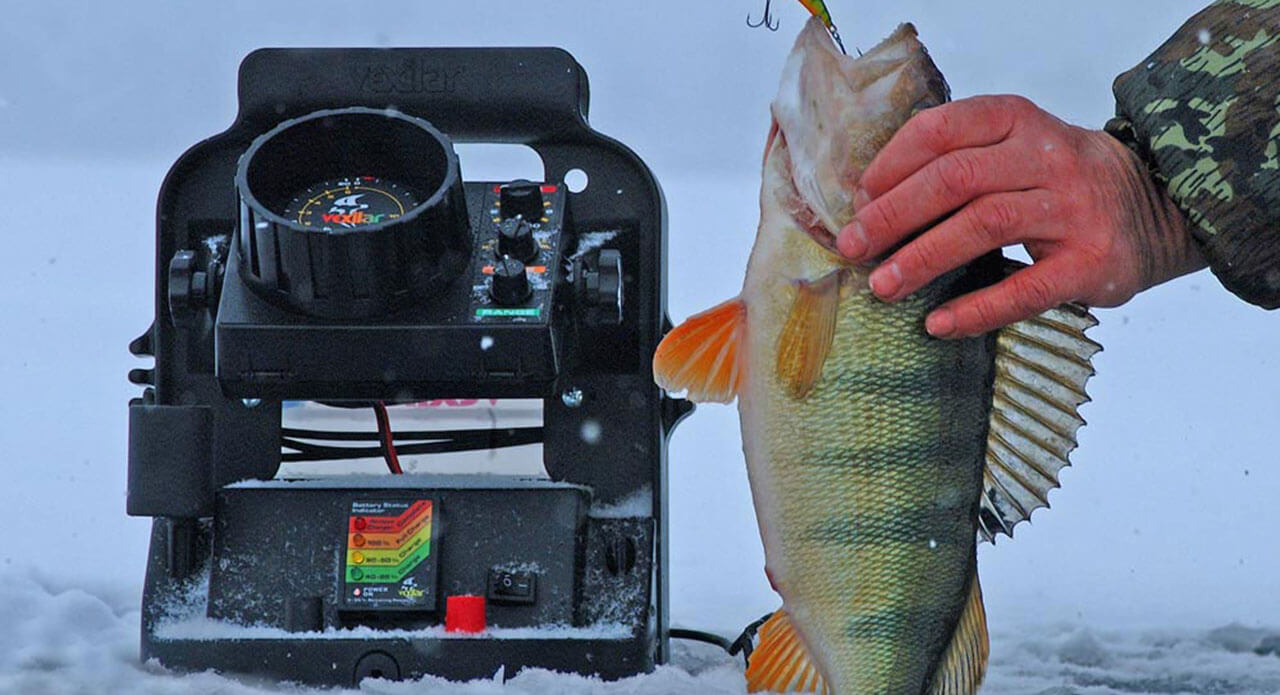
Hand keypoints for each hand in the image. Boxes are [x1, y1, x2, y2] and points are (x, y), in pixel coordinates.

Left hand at [836, 95, 1204, 337]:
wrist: (1156, 209)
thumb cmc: (1057, 184)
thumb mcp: (1015, 150)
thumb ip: (957, 163)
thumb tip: (870, 205)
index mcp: (1019, 122)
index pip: (943, 129)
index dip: (892, 163)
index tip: (859, 198)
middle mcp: (1048, 158)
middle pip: (956, 177)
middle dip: (894, 214)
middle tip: (854, 247)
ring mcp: (1073, 210)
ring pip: (985, 225)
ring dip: (923, 258)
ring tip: (883, 286)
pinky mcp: (1091, 263)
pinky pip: (1025, 289)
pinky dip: (976, 309)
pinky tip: (938, 324)